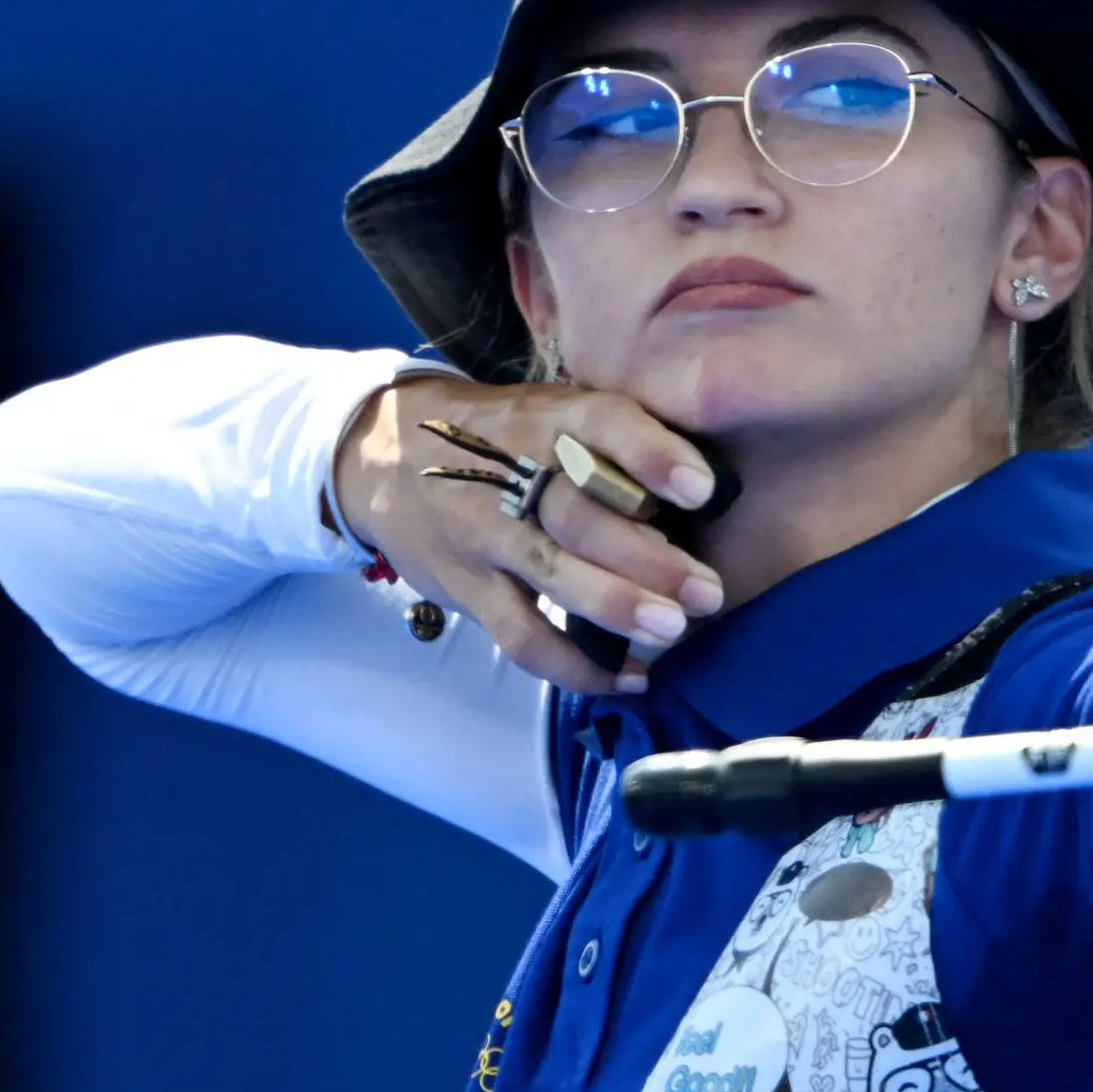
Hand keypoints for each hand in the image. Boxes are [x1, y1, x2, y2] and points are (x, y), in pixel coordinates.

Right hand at [332, 378, 724, 692]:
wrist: (380, 454)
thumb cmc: (501, 436)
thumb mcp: (549, 411)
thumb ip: (613, 440)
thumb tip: (712, 484)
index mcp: (546, 419)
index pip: (600, 423)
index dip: (652, 455)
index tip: (702, 489)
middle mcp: (512, 474)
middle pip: (581, 516)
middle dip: (651, 559)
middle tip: (707, 591)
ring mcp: (486, 534)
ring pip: (553, 576)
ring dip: (617, 608)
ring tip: (673, 632)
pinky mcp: (468, 588)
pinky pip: (524, 638)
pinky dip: (577, 668)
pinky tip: (629, 680)